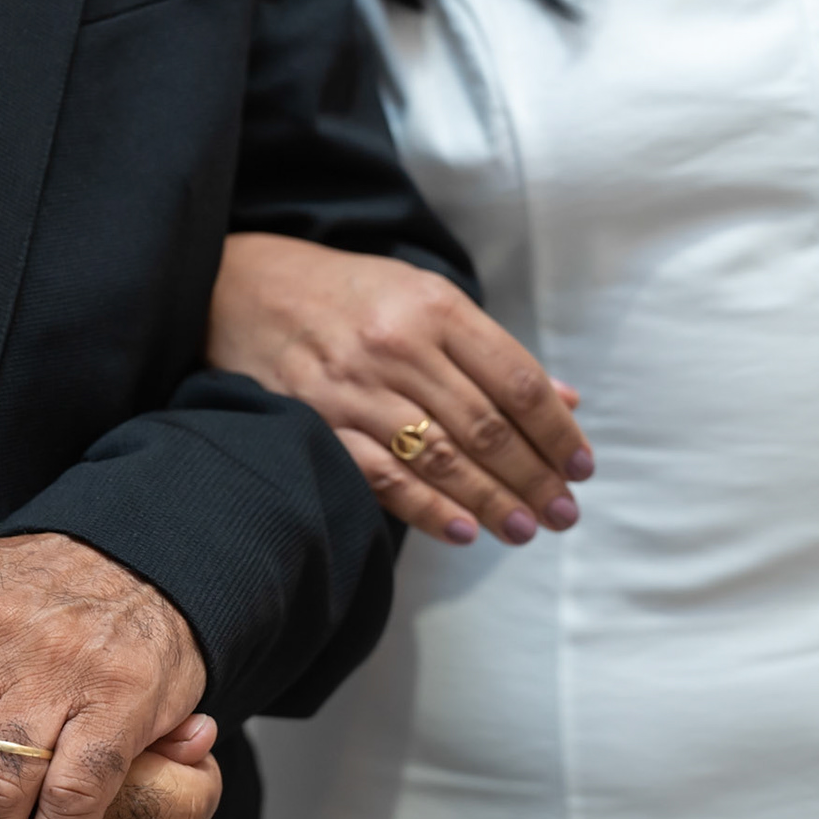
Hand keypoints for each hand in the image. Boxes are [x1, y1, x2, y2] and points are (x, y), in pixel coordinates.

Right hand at [209, 232, 592, 546]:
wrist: (238, 287)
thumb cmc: (344, 295)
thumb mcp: (420, 297)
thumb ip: (489, 350)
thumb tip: (564, 402)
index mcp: (434, 308)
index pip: (516, 381)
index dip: (556, 432)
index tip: (581, 468)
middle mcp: (397, 346)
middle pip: (485, 426)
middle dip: (533, 477)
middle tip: (563, 515)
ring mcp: (353, 387)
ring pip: (440, 456)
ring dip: (491, 501)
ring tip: (524, 530)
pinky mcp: (315, 420)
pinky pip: (381, 475)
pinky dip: (426, 508)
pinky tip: (463, 530)